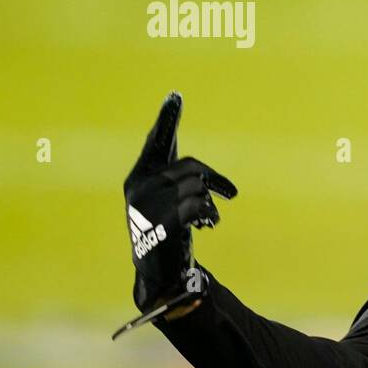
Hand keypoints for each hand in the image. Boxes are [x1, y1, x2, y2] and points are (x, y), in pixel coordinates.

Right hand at [123, 91, 236, 312]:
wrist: (160, 272)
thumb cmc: (169, 229)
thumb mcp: (173, 200)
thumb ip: (183, 179)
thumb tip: (204, 174)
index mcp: (140, 175)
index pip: (157, 142)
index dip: (167, 119)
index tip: (176, 95)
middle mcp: (138, 186)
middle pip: (191, 167)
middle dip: (214, 179)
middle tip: (228, 193)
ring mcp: (147, 205)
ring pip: (197, 186)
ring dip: (210, 202)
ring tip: (209, 218)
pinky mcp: (161, 224)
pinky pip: (197, 205)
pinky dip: (209, 214)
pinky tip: (209, 224)